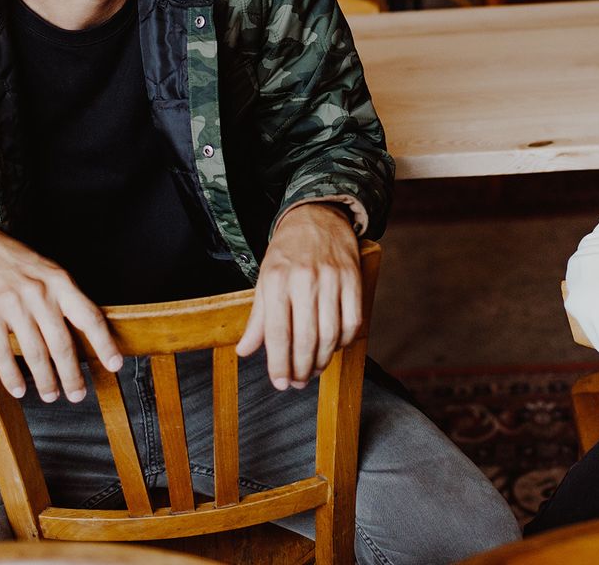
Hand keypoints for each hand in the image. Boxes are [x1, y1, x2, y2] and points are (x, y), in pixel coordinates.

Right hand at [0, 223, 121, 402]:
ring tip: (52, 395)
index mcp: (61, 283)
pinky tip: (19, 390)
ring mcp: (14, 304)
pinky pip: (2, 352)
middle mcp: (41, 294)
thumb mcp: (49, 272)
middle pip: (62, 343)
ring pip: (35, 352)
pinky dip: (11, 376)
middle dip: (73, 374)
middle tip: (78, 394)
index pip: (90, 317)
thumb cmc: (17, 263)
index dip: (104, 344)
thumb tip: (87, 331)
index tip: (115, 365)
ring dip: (46, 380)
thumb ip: (65, 298)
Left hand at [236, 204, 360, 389]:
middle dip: (302, 369)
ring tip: (314, 370)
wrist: (317, 215)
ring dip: (323, 361)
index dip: (278, 364)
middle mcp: (304, 279)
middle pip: (306, 338)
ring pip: (331, 334)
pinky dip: (344, 341)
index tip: (280, 383)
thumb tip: (244, 351)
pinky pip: (353, 321)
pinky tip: (334, 347)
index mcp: (276, 280)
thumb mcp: (265, 278)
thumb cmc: (287, 251)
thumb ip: (258, 317)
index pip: (277, 333)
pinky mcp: (353, 278)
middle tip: (298, 383)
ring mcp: (332, 278)